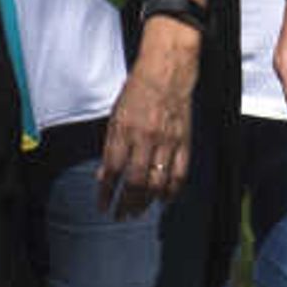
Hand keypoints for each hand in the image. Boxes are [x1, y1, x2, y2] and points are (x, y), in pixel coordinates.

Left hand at [96, 17, 200, 217]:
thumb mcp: (115, 116)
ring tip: (138, 212)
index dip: (106, 193)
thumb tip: (103, 175)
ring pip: (157, 183)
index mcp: (124, 130)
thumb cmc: (137, 91)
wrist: (167, 71)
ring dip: (146, 202)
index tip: (103, 206)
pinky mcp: (184, 142)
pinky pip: (179, 174)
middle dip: (126, 204)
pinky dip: (171, 191)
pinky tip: (164, 200)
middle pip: (135, 183)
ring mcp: (167, 141)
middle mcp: (145, 139)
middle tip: (120, 215)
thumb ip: (110, 146)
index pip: (112, 171)